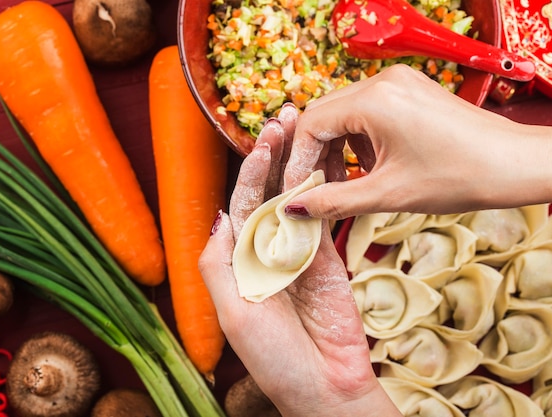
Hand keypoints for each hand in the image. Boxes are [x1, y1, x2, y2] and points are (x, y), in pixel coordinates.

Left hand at [199, 106, 400, 416]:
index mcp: (240, 259)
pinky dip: (329, 188)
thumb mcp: (233, 312)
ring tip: (312, 127)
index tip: (265, 138)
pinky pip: (326, 217)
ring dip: (304, 162)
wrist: (324, 385)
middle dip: (278, 154)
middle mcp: (267, 250)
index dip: (252, 169)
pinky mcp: (329, 258)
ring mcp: (300, 252)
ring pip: (300, 198)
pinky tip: (332, 161)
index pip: (243, 202)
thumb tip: (219, 213)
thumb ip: (219, 262)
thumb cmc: (273, 356)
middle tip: (289, 116)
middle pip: (272, 192)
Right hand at [282, 64, 551, 217]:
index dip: (299, 162)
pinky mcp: (412, 91)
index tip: (297, 193)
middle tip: (318, 192)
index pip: (311, 125)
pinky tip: (374, 168)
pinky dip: (362, 142)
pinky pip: (370, 113)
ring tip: (350, 185)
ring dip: (340, 150)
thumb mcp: (389, 195)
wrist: (518, 163)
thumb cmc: (460, 177)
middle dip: (317, 156)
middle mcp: (383, 81)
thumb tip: (292, 209)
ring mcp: (400, 83)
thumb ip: (333, 201)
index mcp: (374, 100)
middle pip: (325, 116)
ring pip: (346, 115)